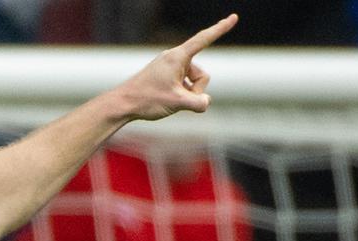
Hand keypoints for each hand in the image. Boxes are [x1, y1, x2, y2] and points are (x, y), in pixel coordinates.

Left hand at [115, 14, 236, 121]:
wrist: (123, 104)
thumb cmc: (147, 100)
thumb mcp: (177, 103)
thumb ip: (198, 103)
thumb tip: (206, 102)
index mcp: (177, 57)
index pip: (204, 39)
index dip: (221, 29)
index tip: (234, 17)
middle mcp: (174, 58)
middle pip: (201, 74)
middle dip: (196, 90)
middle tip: (177, 99)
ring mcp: (170, 67)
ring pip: (193, 82)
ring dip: (188, 94)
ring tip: (168, 100)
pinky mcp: (166, 76)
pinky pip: (184, 85)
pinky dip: (181, 95)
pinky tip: (165, 100)